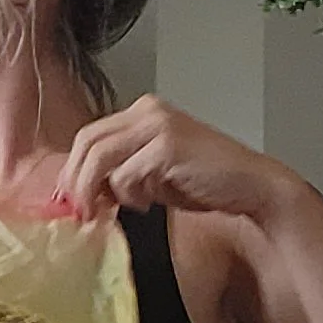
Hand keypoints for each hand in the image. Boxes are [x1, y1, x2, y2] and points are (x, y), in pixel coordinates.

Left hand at [56, 95, 296, 225]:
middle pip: (87, 143)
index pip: (89, 136)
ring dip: (100, 191)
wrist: (251, 188)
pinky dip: (130, 195)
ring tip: (115, 209)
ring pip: (100, 158)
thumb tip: (81, 191)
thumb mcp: (152, 173)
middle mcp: (148, 111)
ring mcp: (158, 125)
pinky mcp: (167, 145)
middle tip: (83, 211)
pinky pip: (125, 174)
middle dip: (78, 181)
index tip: (71, 200)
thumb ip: (120, 172)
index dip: (74, 169)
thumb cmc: (204, 183)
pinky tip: (148, 203)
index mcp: (143, 112)